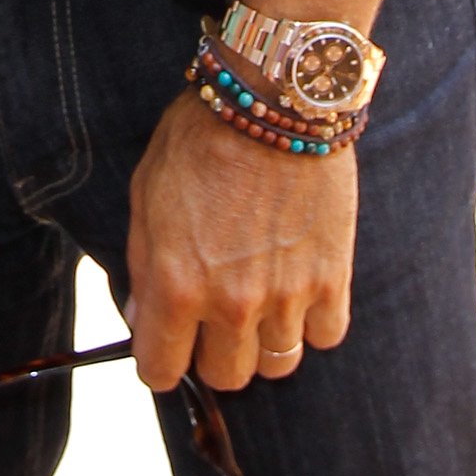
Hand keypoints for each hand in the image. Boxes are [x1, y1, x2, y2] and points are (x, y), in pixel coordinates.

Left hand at [124, 89, 355, 393]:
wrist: (271, 98)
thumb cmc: (200, 137)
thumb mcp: (147, 192)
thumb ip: (144, 264)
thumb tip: (143, 318)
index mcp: (176, 284)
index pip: (162, 371)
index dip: (160, 364)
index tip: (166, 349)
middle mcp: (231, 303)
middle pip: (226, 377)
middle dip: (214, 353)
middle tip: (214, 317)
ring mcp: (287, 296)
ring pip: (277, 365)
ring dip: (265, 340)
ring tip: (260, 299)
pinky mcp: (332, 279)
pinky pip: (326, 336)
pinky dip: (313, 321)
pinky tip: (299, 286)